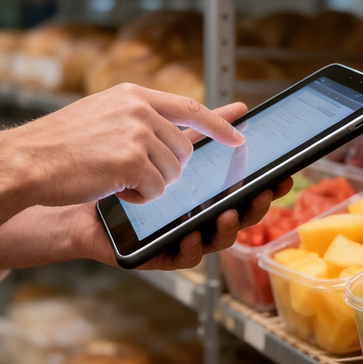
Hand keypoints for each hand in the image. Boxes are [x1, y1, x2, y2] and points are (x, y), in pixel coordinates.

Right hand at [13, 84, 244, 206]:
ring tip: (114, 177)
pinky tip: (113, 189)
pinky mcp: (132, 160)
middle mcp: (139, 108)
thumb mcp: (102, 114)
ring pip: (172, 172)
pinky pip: (157, 190)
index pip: (189, 106)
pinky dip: (138, 197)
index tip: (238, 133)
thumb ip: (138, 116)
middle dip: (166, 169)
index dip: (217, 123)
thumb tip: (174, 128)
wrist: (25, 161)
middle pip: (182, 150)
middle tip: (129, 172)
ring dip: (149, 184)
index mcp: (133, 95)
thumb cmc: (58, 145)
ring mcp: (137, 132)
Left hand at [66, 102, 292, 270]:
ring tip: (231, 210)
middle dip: (256, 206)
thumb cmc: (123, 166)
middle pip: (238, 215)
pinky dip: (191, 247)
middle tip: (265, 193)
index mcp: (206, 192)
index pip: (245, 190)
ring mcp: (179, 235)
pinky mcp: (156, 253)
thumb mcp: (165, 140)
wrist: (77, 185)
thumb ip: (202, 128)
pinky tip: (194, 235)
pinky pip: (180, 256)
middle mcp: (198, 216)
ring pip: (215, 239)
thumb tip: (241, 108)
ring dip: (228, 227)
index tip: (286, 174)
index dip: (267, 185)